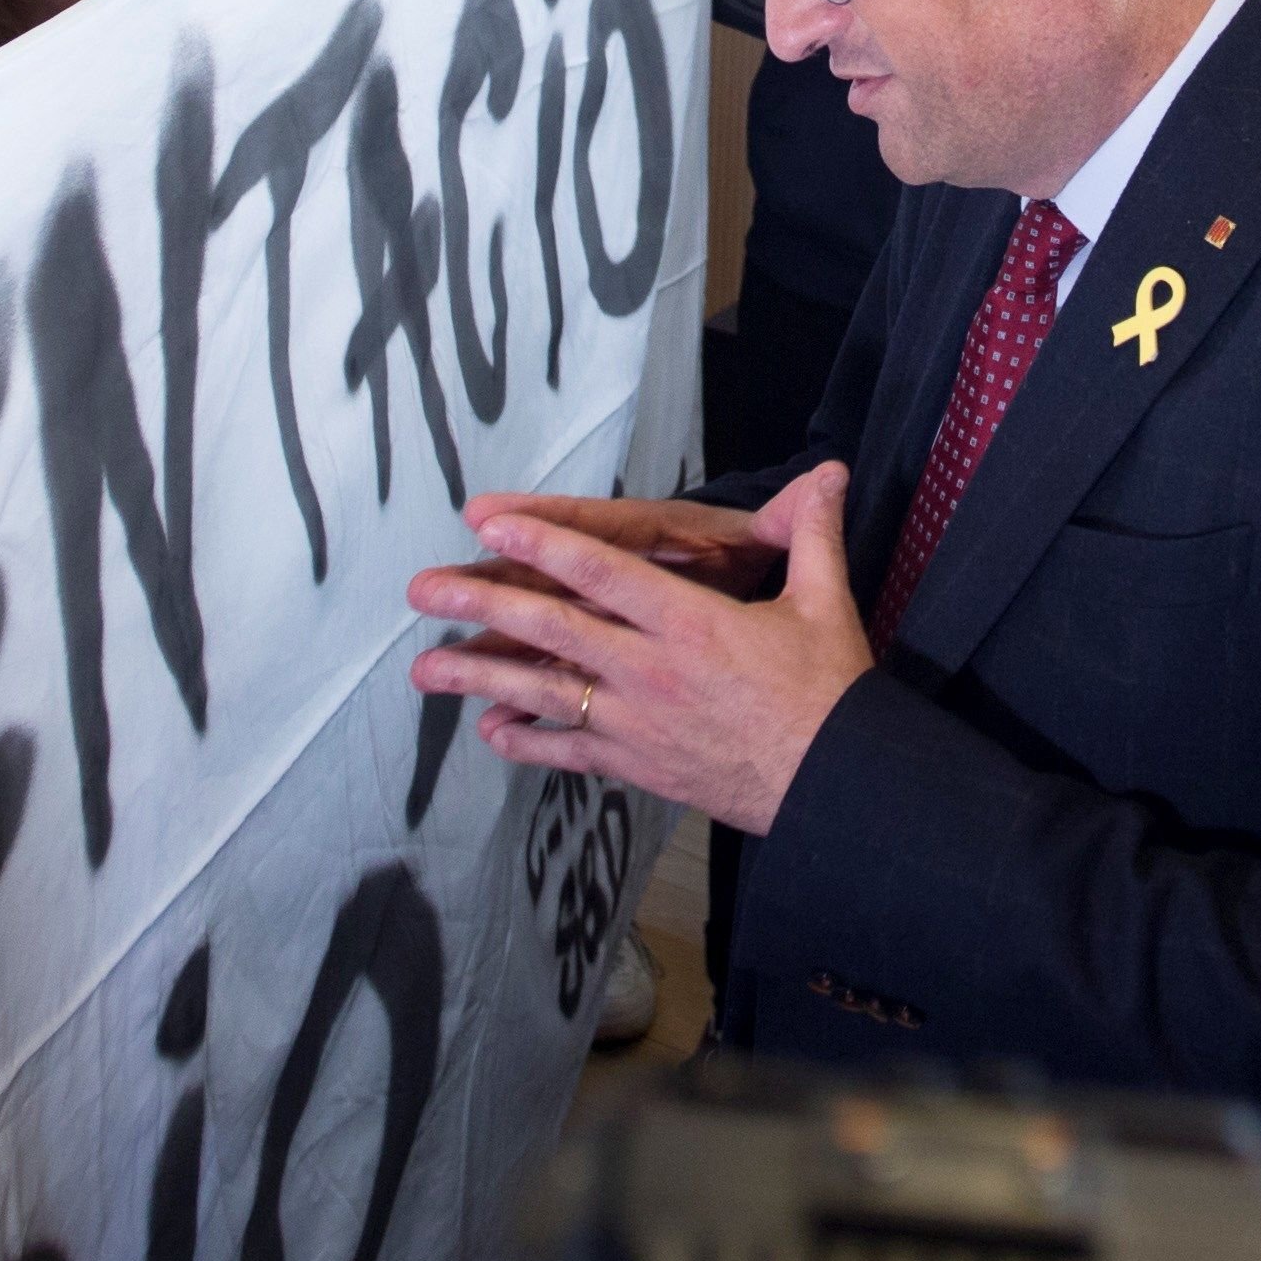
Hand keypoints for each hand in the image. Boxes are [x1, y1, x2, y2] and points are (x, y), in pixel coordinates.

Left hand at [404, 462, 869, 832]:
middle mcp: (651, 671)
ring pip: (546, 694)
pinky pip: (570, 752)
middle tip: (424, 590)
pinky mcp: (638, 765)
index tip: (491, 522)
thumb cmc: (830, 695)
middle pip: (553, 630)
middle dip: (483, 606)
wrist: (836, 788)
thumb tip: (831, 473)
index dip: (544, 544)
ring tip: (424, 672)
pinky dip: (527, 743)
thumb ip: (812, 536)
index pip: (604, 574)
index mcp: (692, 624)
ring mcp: (637, 723)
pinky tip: (490, 733)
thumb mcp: (825, 606)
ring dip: (481, 680)